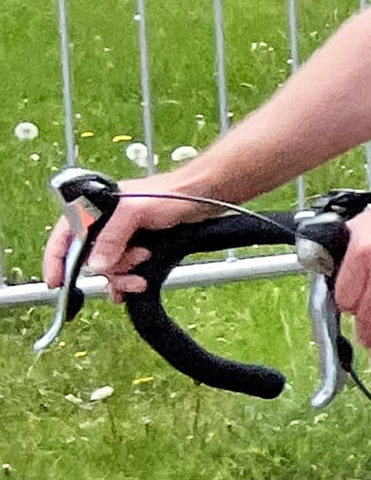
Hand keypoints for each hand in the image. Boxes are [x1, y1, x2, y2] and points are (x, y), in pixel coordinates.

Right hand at [42, 180, 216, 302]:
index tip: (56, 282)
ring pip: (109, 267)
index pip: (65, 236)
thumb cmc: (173, 193)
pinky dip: (128, 280)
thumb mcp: (136, 212)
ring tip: (141, 275)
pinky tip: (135, 286)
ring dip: (123, 276)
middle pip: (89, 258)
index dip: (57, 259)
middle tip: (133, 267)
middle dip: (109, 269)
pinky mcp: (139, 246)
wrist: (205, 196)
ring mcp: (123, 237)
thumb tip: (97, 264)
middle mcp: (106, 224)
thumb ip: (113, 237)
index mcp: (95, 209)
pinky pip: (125, 270)